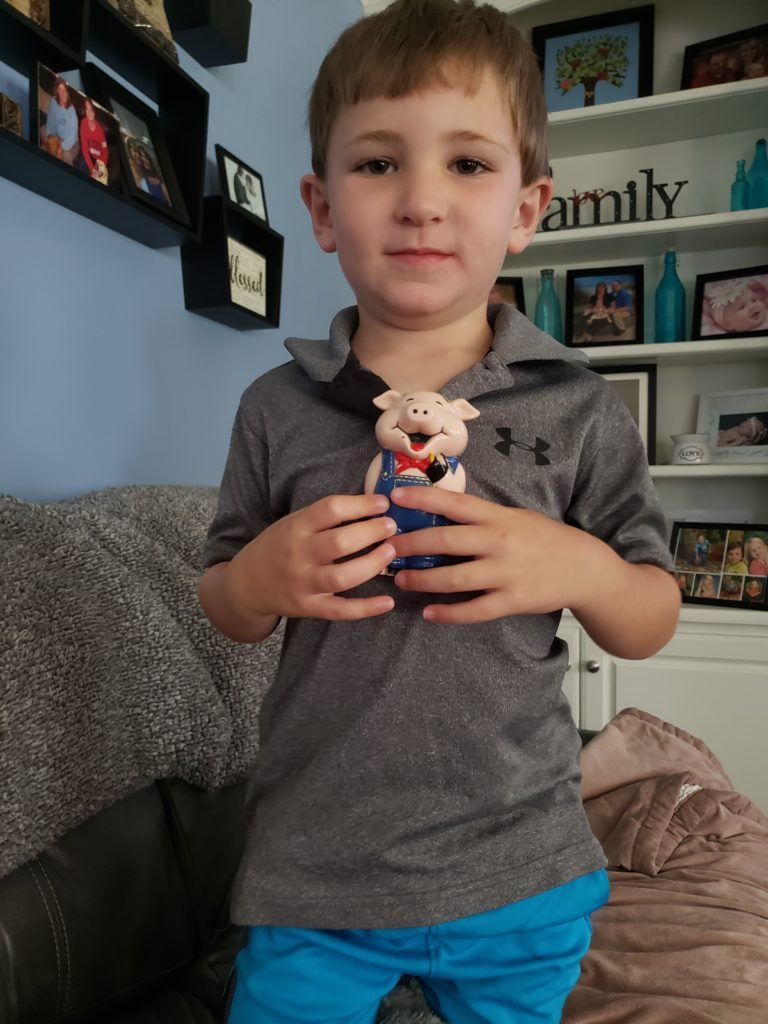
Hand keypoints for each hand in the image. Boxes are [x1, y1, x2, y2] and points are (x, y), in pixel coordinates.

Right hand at [228, 493, 397, 621]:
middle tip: (391, 526)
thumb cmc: (278, 547)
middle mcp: (298, 555)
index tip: (383, 503)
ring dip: (372, 564)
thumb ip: (323, 517)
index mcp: (295, 527)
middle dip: (372, 532)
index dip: (362, 504)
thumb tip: (369, 506)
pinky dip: (366, 608)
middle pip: (340, 542)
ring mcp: (303, 584)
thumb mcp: (292, 523)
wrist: (247, 585)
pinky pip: (340, 611)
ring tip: (391, 551)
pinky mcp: (309, 608)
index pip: (331, 509)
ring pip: (343, 576)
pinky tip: (388, 601)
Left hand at [389, 486, 592, 623]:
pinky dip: (448, 613)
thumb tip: (439, 513)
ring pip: (454, 578)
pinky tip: (429, 613)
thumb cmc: (544, 539)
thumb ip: (481, 517)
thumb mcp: (515, 517)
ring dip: (422, 580)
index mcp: (498, 517)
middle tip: (387, 547)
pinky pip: (474, 610)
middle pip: (445, 542)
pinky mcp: (512, 601)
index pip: (454, 503)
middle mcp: (499, 542)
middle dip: (410, 545)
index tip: (394, 497)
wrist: (584, 568)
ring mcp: (505, 573)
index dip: (422, 499)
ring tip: (401, 579)